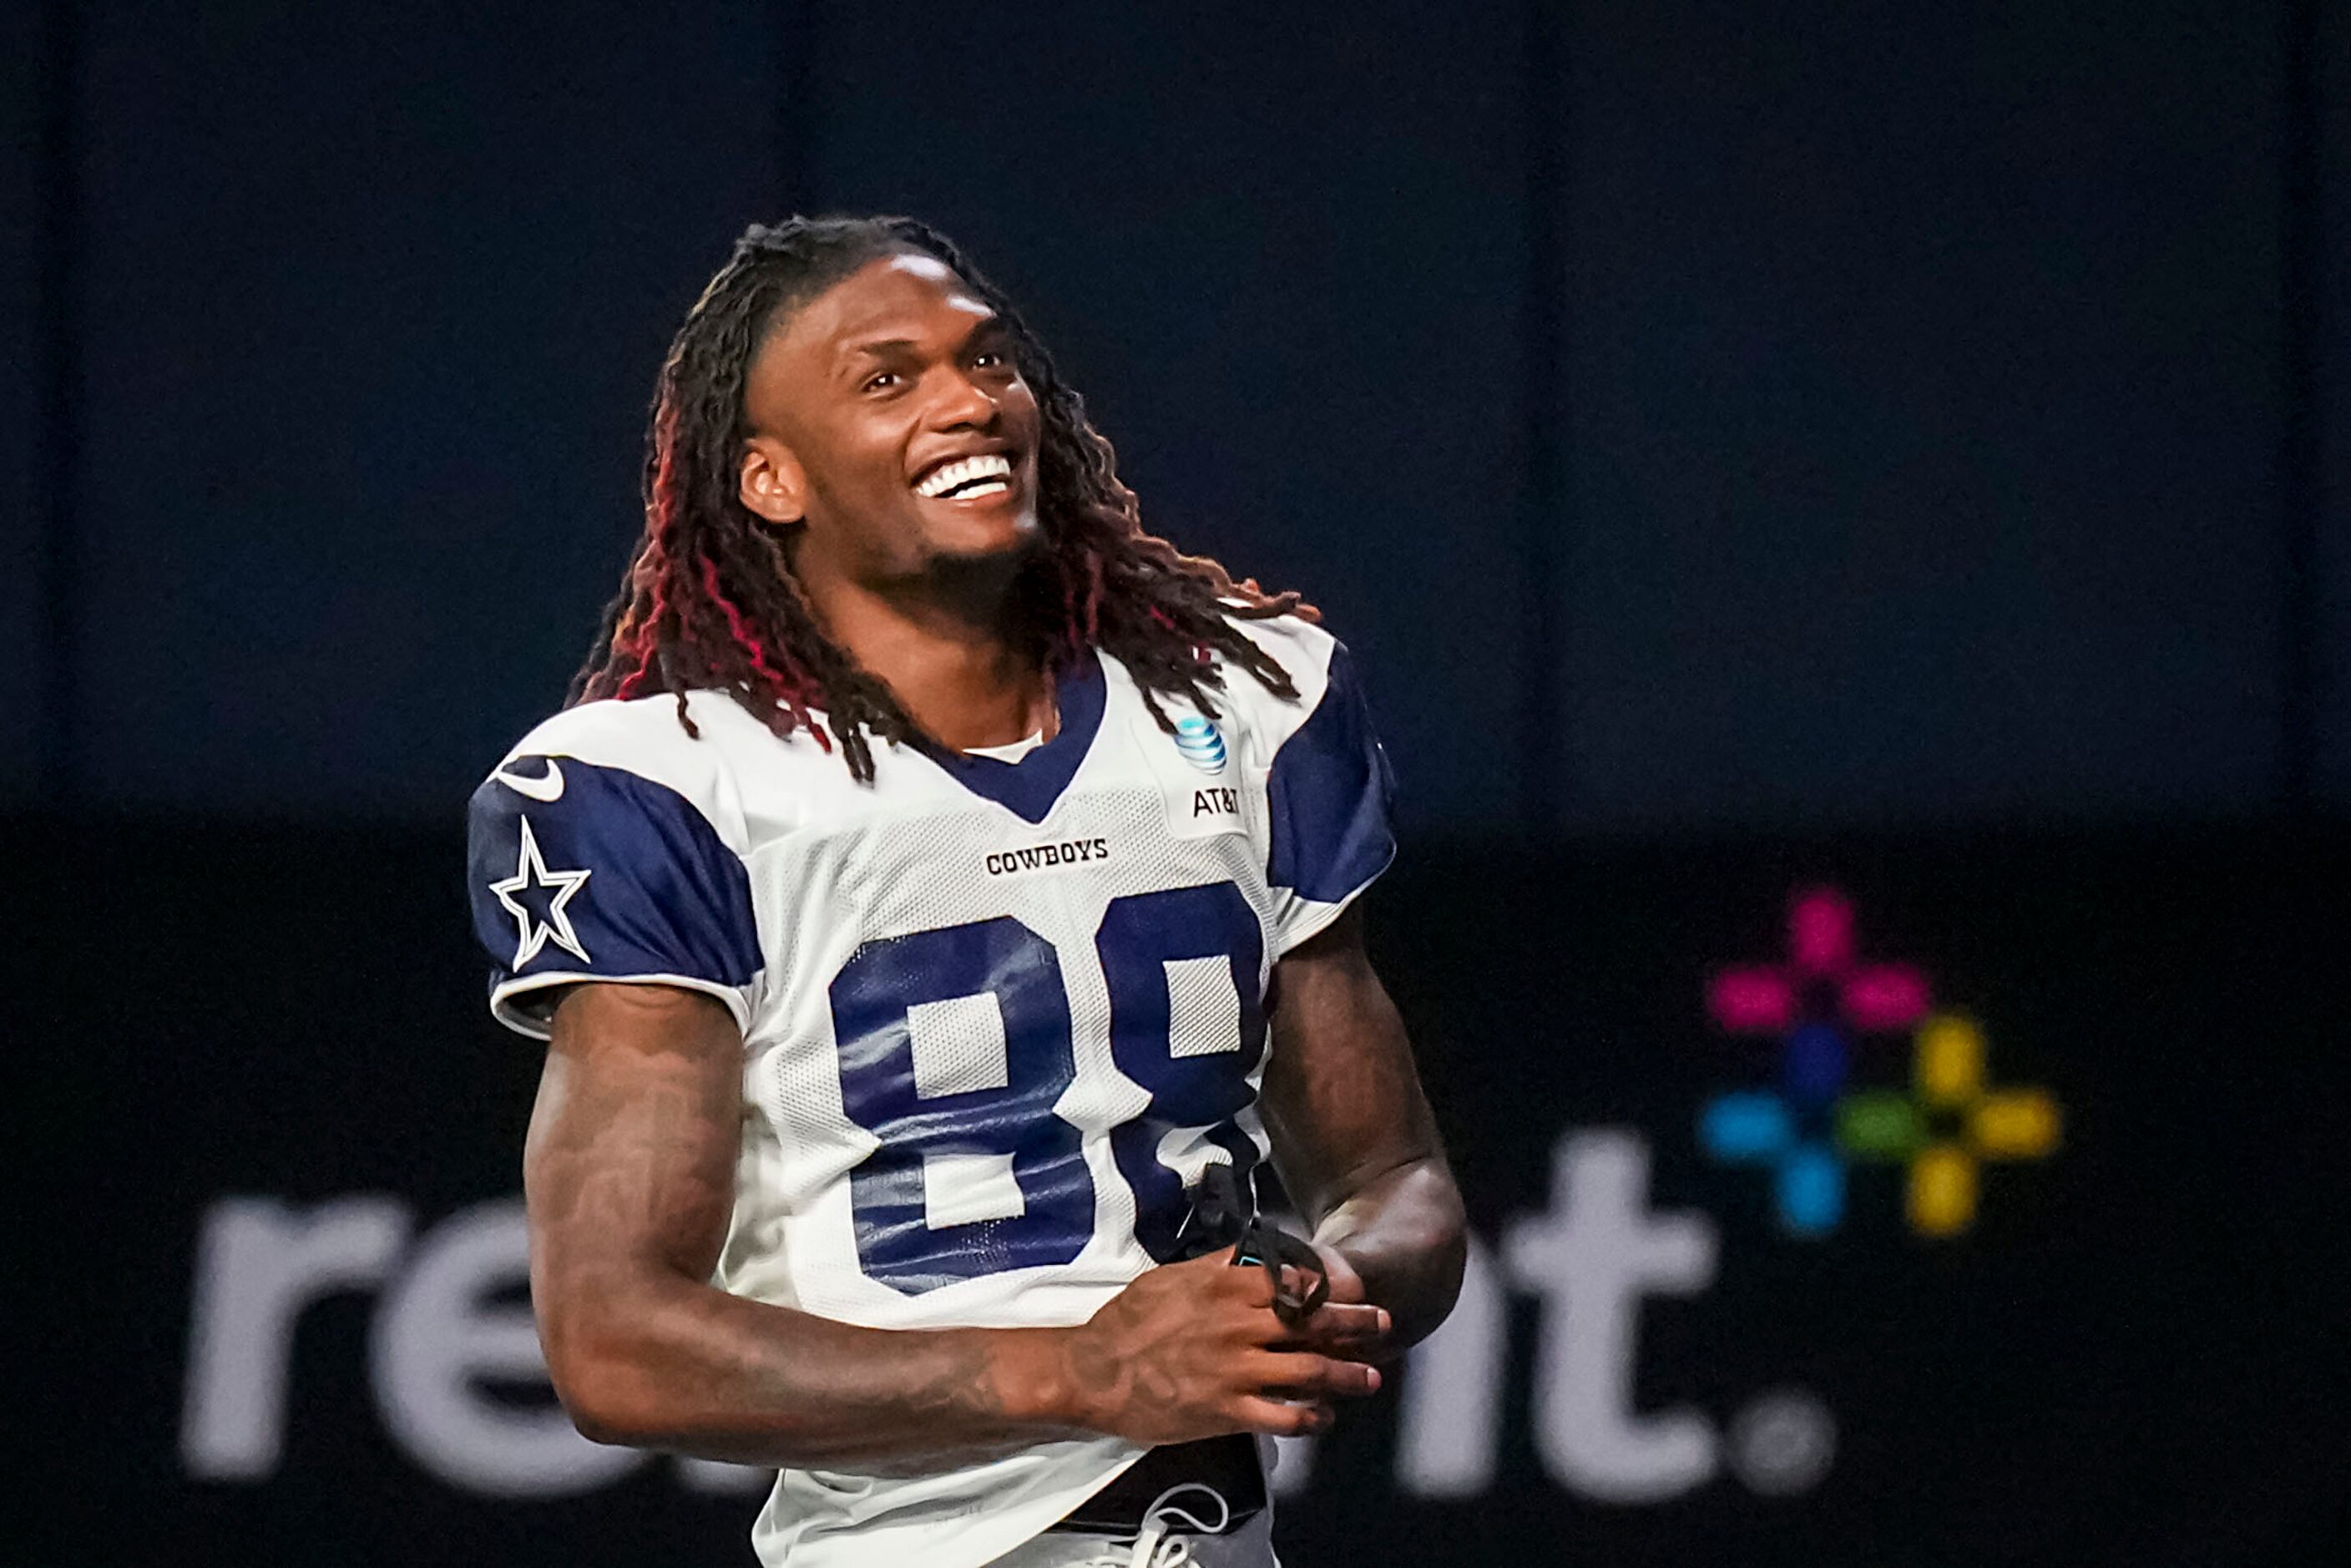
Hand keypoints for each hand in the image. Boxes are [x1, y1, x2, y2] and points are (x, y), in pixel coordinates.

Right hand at [1057, 1248, 1383, 1444]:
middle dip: (1354, 1325)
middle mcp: (1238, 1328)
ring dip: (1345, 1374)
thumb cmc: (1129, 1322)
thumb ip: (1217, 1265)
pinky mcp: (1227, 1412)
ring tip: (1370, 1377)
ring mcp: (1235, 1372)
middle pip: (1311, 1324)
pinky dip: (1310, 1418)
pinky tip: (1324, 1417)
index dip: (1329, 1287)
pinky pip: (1282, 1418)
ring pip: (1307, 1372)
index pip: (1292, 1282)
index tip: (1352, 1289)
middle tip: (1383, 1325)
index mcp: (1225, 1289)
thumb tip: (1251, 1253)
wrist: (1094, 1373)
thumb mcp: (1172, 1276)